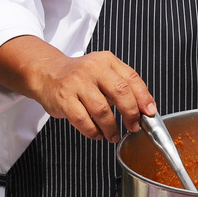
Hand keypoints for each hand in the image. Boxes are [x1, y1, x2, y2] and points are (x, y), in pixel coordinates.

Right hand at [35, 49, 157, 140]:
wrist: (47, 73)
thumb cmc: (79, 76)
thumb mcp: (102, 72)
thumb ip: (122, 85)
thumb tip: (144, 109)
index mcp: (106, 61)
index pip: (131, 78)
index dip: (144, 97)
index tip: (150, 113)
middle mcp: (92, 69)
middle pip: (120, 92)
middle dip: (130, 114)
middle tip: (133, 126)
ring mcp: (77, 83)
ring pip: (102, 110)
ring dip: (111, 128)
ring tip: (113, 135)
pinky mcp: (63, 98)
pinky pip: (83, 120)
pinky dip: (93, 132)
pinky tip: (97, 134)